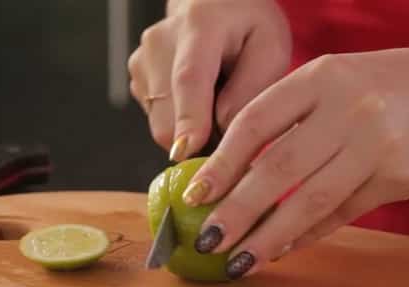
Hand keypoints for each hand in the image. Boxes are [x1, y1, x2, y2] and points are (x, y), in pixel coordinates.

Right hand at [127, 0, 291, 158]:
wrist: (217, 5)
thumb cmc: (248, 26)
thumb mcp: (271, 49)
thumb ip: (252, 89)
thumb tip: (223, 129)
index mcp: (200, 26)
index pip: (189, 78)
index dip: (189, 118)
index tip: (189, 149)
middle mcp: (161, 42)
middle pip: (168, 116)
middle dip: (201, 139)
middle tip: (232, 125)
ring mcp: (142, 61)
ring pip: (162, 126)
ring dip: (194, 130)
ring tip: (217, 99)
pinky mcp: (137, 79)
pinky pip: (159, 122)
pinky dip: (183, 122)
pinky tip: (201, 98)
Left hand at [184, 48, 408, 277]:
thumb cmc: (398, 83)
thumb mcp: (341, 78)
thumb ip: (295, 114)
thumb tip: (241, 170)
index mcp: (324, 76)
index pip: (256, 122)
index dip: (221, 162)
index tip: (196, 194)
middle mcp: (348, 109)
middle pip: (277, 169)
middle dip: (236, 210)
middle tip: (207, 239)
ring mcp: (377, 146)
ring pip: (309, 201)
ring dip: (268, 236)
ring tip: (238, 259)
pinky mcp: (399, 179)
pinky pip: (343, 214)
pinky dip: (310, 234)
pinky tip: (284, 249)